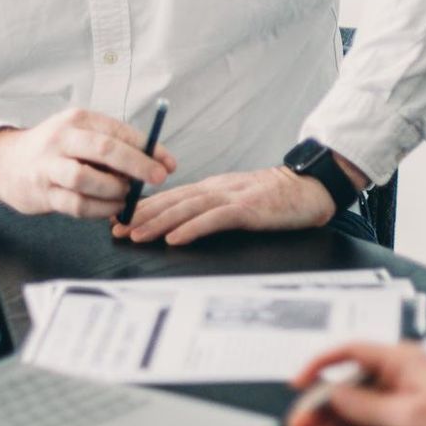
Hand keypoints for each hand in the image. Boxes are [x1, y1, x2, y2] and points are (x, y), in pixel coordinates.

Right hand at [0, 108, 176, 219]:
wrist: (6, 163)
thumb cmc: (56, 149)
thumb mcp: (80, 134)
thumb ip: (112, 146)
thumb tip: (153, 163)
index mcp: (78, 120)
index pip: (119, 131)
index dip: (148, 148)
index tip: (168, 163)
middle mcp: (62, 139)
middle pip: (104, 150)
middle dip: (137, 165)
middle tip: (158, 178)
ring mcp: (49, 166)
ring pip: (86, 179)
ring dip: (115, 190)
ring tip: (128, 196)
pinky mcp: (43, 193)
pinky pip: (77, 205)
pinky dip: (100, 210)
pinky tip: (112, 209)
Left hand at [111, 166, 333, 244]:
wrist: (310, 189)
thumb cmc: (276, 198)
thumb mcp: (238, 200)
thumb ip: (213, 207)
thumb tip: (184, 222)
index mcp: (212, 187)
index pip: (170, 196)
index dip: (143, 207)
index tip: (119, 218)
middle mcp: (217, 188)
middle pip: (171, 201)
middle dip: (141, 216)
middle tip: (116, 230)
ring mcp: (232, 196)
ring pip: (187, 208)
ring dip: (158, 222)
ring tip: (136, 235)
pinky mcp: (248, 208)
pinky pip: (215, 219)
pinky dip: (193, 228)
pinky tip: (175, 238)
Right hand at [285, 343, 425, 425]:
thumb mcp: (406, 417)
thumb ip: (363, 406)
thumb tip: (330, 394)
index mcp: (402, 360)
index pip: (351, 351)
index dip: (320, 365)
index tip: (298, 384)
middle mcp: (400, 377)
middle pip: (349, 385)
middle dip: (323, 406)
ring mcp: (403, 402)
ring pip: (358, 410)